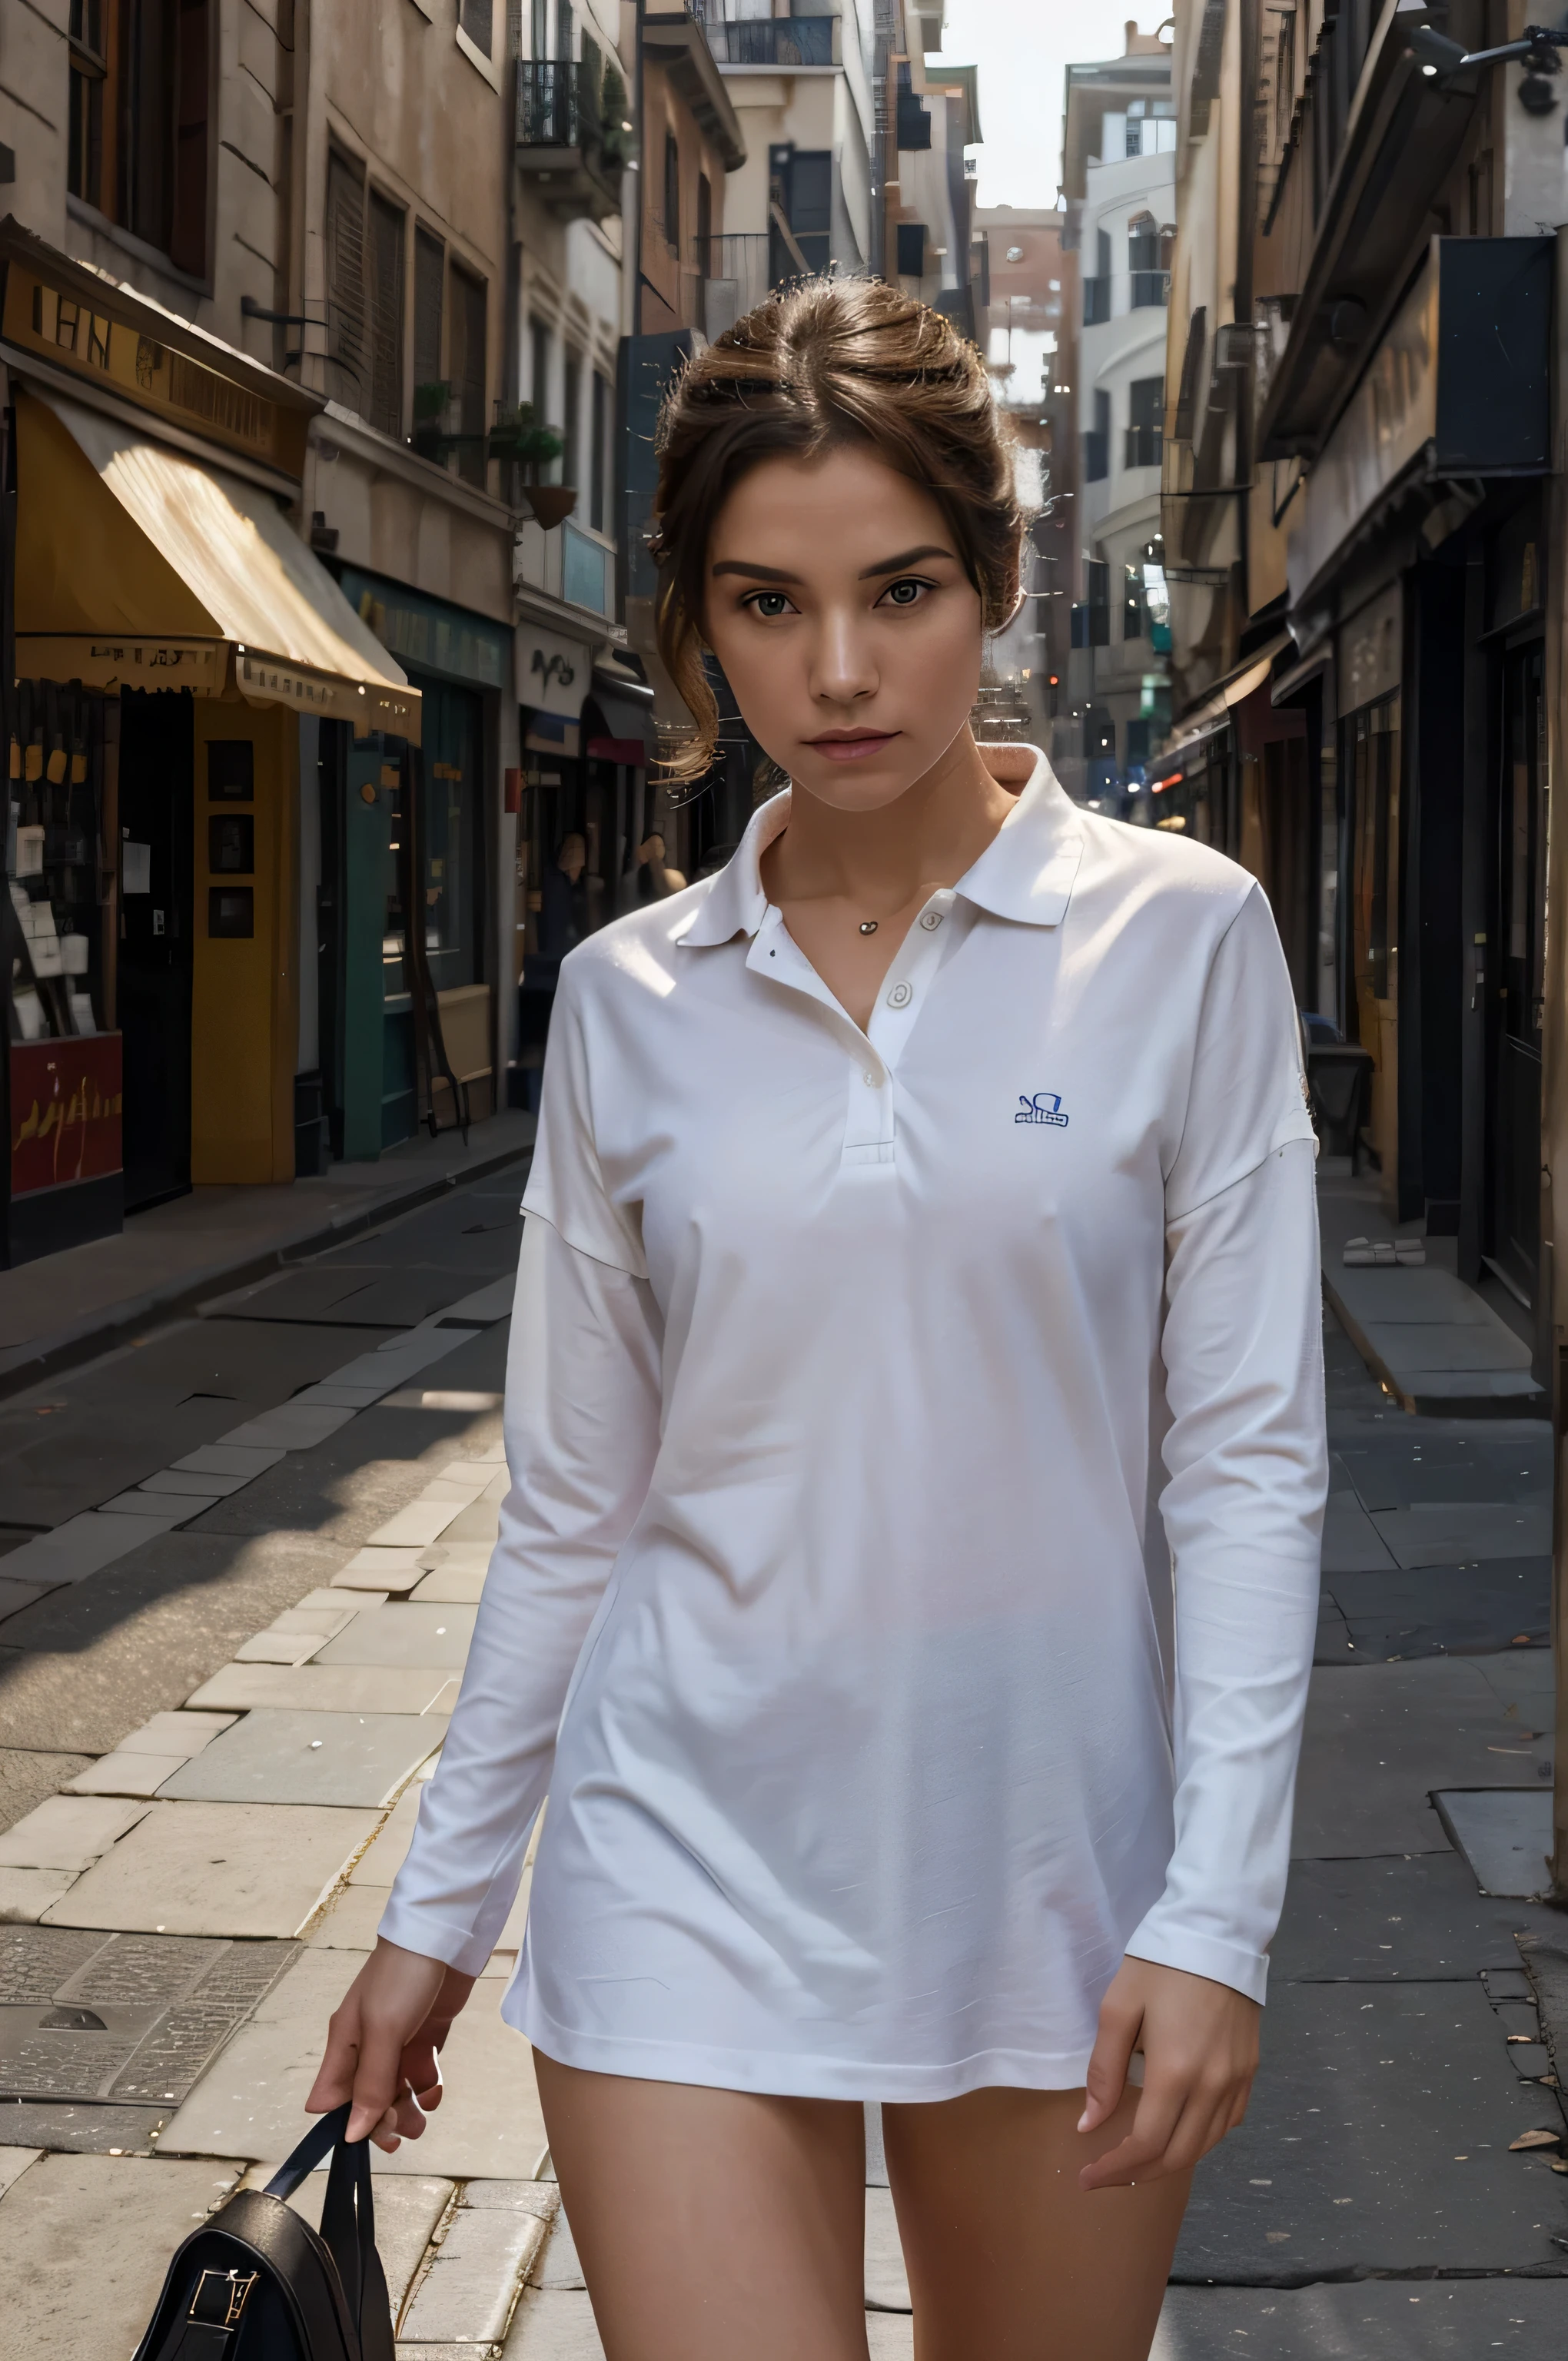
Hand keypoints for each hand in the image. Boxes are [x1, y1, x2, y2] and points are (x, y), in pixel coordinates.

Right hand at [306, 1937, 477, 2150]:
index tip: (370, 2135)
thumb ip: (370, 2082)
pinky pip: (421, 2073)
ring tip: (421, 2118)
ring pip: (395, 2089)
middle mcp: (368, 2045)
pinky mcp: (426, 2035)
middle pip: (366, 2099)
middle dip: (382, 2120)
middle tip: (403, 2131)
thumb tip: (351, 2132)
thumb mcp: (383, 2030)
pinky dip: (427, 2087)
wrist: (444, 1935)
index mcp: (345, 2043)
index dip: (347, 2121)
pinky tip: (434, 2092)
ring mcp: (398, 2040)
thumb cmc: (403, 1977)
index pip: (332, 2097)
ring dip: (406, 2110)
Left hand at [1076, 1956, 1258, 2190]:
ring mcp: (1237, 2081)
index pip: (1146, 2145)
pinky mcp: (1250, 2070)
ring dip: (1169, 2162)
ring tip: (1137, 2160)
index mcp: (1175, 2072)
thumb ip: (1104, 2071)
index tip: (1087, 2177)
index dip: (1116, 2169)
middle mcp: (1212, 2086)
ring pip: (1205, 2146)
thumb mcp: (1118, 2009)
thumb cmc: (1160, 1965)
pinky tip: (1180, 2132)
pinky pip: (1228, 2124)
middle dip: (1138, 2175)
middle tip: (1106, 2176)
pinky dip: (1201, 2140)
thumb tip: (1089, 2125)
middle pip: (1177, 2156)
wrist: (1217, 1931)